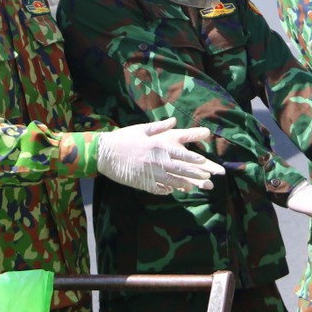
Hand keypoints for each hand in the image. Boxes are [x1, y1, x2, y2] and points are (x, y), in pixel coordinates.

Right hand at [96, 118, 225, 195]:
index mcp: (158, 146)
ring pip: (171, 180)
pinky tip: (171, 191)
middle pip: (180, 169)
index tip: (203, 162)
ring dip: (183, 184)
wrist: (105, 153)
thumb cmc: (123, 138)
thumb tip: (174, 121)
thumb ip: (160, 126)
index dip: (194, 159)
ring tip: (192, 187)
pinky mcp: (142, 182)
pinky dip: (166, 190)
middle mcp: (157, 160)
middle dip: (194, 174)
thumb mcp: (142, 128)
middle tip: (206, 178)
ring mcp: (150, 172)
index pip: (181, 154)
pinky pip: (157, 188)